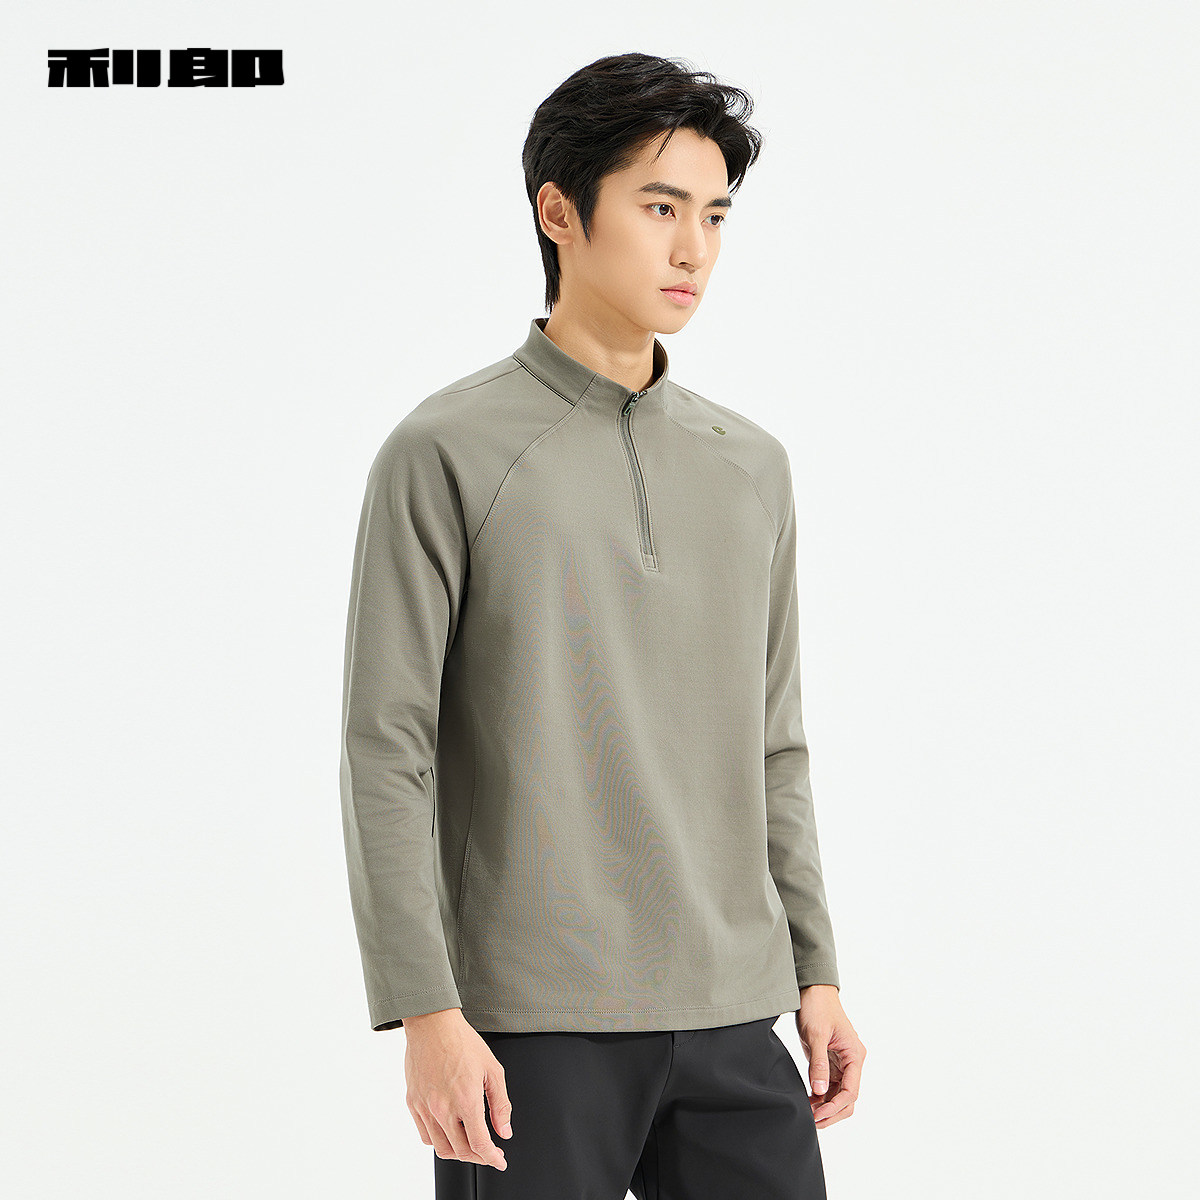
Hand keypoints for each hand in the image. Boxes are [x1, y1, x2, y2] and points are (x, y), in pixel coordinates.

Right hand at [403, 1008, 512, 1170]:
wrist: (432, 1024)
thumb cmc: (463, 1042)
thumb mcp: (493, 1070)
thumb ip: (501, 1104)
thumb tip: (504, 1131)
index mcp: (466, 1100)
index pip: (480, 1144)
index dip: (493, 1158)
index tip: (499, 1160)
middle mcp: (443, 1108)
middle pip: (461, 1151)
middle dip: (479, 1157)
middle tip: (488, 1152)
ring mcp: (425, 1108)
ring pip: (442, 1148)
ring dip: (459, 1152)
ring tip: (470, 1144)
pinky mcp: (413, 1103)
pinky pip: (425, 1135)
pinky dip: (439, 1141)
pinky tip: (449, 1132)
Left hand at [795, 985, 864, 1128]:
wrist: (812, 990)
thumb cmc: (818, 1007)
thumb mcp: (816, 1035)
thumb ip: (819, 1064)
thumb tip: (820, 1091)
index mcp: (854, 1055)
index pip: (851, 1092)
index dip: (835, 1107)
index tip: (817, 1115)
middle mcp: (852, 1062)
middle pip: (847, 1098)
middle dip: (831, 1112)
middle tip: (811, 1120)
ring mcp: (842, 1063)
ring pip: (838, 1095)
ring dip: (825, 1106)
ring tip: (807, 1113)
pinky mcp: (831, 1062)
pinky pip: (829, 1086)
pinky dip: (820, 1096)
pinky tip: (807, 1101)